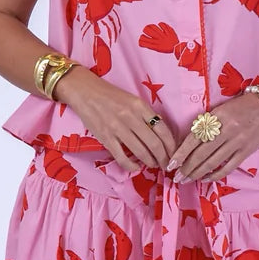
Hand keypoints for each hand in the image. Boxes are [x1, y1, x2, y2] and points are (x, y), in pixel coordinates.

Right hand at [54, 66, 175, 171]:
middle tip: (167, 164)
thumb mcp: (132, 99)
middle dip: (164, 158)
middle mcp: (131, 117)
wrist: (84, 92)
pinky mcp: (106, 138)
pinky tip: (136, 167)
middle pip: (155, 144)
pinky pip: (122, 158)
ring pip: (141, 152)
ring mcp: (118, 129)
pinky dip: (132, 166)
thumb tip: (159, 132)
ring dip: (151, 162)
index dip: (171, 145)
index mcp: (140, 106)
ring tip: (154, 165)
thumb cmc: (109, 95)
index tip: (174, 153)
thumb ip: (145, 114)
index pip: (163, 129)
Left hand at [168, 90, 258, 181]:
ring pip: (212, 162)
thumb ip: (207, 124)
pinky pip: (227, 167)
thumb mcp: (222, 109)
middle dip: (186, 168)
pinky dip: (215, 175)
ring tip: (187, 179)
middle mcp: (226, 130)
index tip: (171, 164)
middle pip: (201, 154)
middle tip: (177, 177)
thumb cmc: (243, 105)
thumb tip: (189, 143)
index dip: (181, 153)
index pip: (193, 138)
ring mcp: (237, 142)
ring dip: (197, 173)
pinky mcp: (246, 151)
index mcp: (217, 117)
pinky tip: (205, 179)